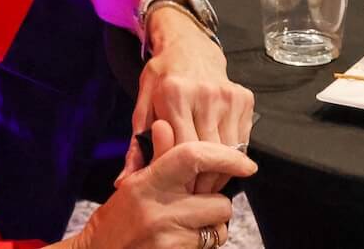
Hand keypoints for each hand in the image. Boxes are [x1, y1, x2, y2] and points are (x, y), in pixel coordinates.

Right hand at [81, 121, 253, 248]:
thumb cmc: (116, 219)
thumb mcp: (134, 184)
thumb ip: (158, 156)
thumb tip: (166, 125)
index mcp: (147, 183)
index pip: (193, 157)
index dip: (225, 157)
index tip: (246, 163)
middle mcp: (159, 210)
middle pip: (219, 202)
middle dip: (216, 204)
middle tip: (199, 204)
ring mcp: (168, 239)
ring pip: (218, 229)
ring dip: (211, 227)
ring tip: (188, 225)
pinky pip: (208, 248)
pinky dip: (202, 244)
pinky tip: (181, 241)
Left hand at [125, 9, 253, 196]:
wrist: (189, 46)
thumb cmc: (163, 77)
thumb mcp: (143, 104)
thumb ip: (136, 145)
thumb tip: (123, 181)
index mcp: (175, 95)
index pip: (182, 150)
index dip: (181, 175)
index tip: (177, 189)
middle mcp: (205, 94)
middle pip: (209, 153)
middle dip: (202, 179)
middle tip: (193, 191)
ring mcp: (228, 96)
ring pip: (229, 150)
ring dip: (220, 171)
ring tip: (206, 179)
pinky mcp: (244, 99)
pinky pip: (243, 140)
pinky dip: (232, 156)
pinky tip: (220, 159)